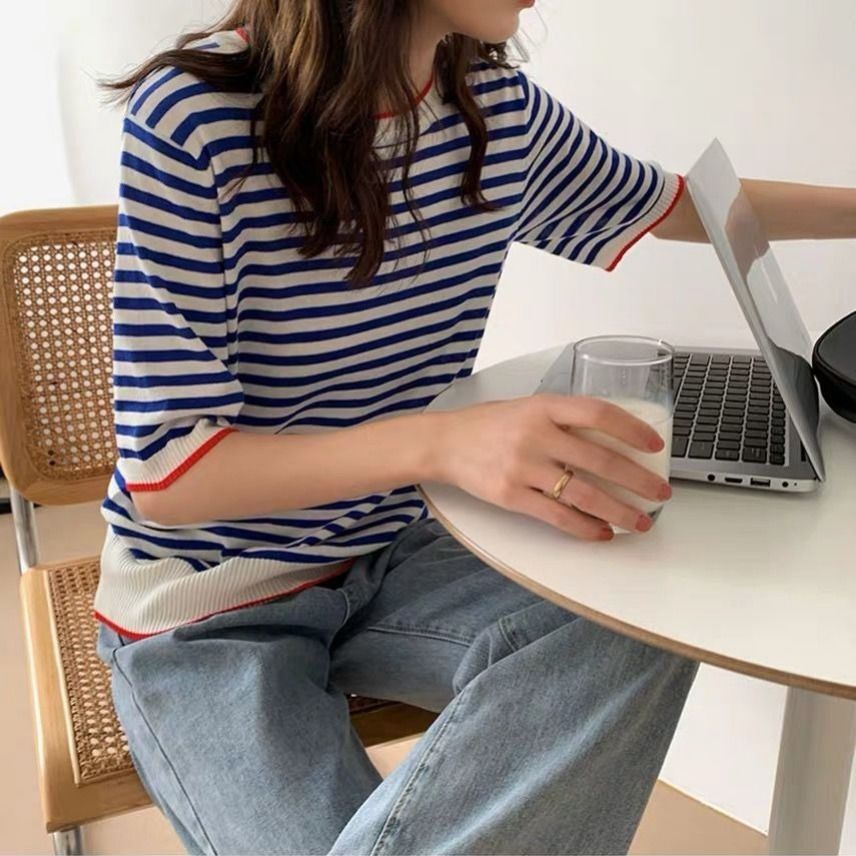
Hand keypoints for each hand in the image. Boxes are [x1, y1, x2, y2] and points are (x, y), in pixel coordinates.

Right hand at [434, 394, 671, 540]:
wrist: (444, 443)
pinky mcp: (511, 496)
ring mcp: (523, 467)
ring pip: (585, 494)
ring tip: (640, 521)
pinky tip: (603, 533)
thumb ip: (562, 419)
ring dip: (620, 511)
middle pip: (600, 460)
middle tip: (660, 493)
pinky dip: (586, 528)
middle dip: (638, 480)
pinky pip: (557, 517)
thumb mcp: (527, 407)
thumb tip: (610, 440)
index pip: (599, 413)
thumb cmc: (488, 424)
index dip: (632, 429)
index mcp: (543, 407)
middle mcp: (535, 435)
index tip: (655, 445)